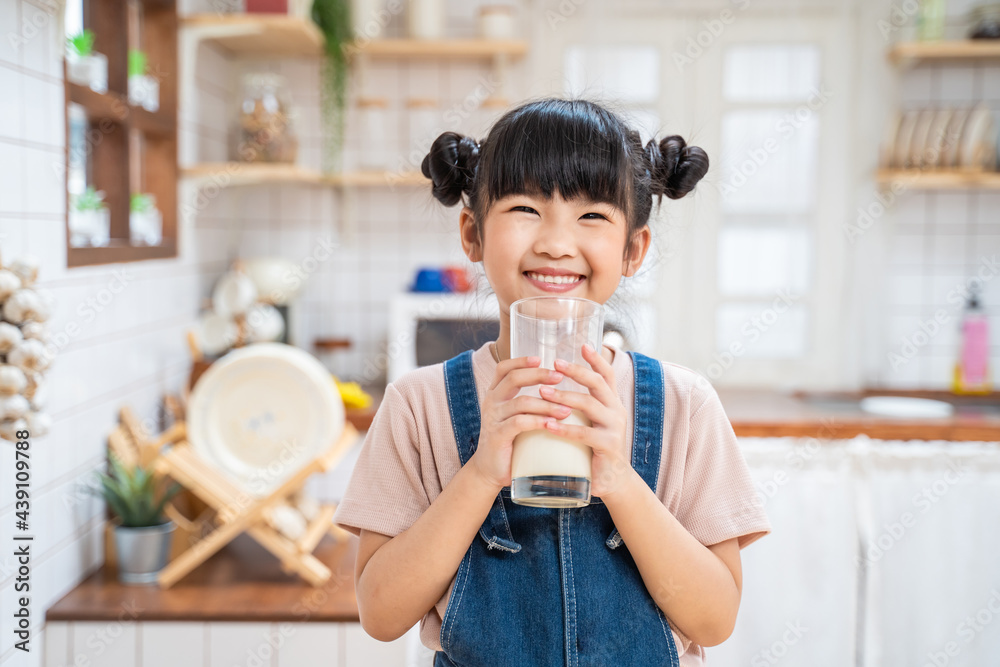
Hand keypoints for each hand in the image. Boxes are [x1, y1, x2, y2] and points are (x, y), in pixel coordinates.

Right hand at [468, 355, 570, 489]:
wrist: (490, 470)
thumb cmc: (510, 441)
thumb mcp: (516, 416)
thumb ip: (529, 402)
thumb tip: (560, 389)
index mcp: (495, 394)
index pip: (504, 368)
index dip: (521, 361)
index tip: (541, 359)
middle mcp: (491, 402)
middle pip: (514, 378)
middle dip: (539, 375)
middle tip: (560, 377)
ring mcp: (493, 418)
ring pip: (521, 401)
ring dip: (547, 403)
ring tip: (567, 409)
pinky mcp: (497, 435)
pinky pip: (519, 422)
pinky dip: (538, 421)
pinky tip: (553, 424)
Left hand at [538, 343, 631, 497]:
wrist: (611, 482)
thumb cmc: (593, 450)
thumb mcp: (589, 423)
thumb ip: (579, 407)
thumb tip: (552, 386)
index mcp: (611, 403)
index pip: (606, 375)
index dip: (595, 359)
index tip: (581, 345)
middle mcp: (616, 411)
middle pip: (597, 383)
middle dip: (576, 371)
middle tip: (554, 364)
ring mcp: (614, 428)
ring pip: (589, 404)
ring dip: (564, 396)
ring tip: (543, 392)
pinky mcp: (608, 446)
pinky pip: (584, 433)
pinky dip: (565, 428)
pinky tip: (548, 425)